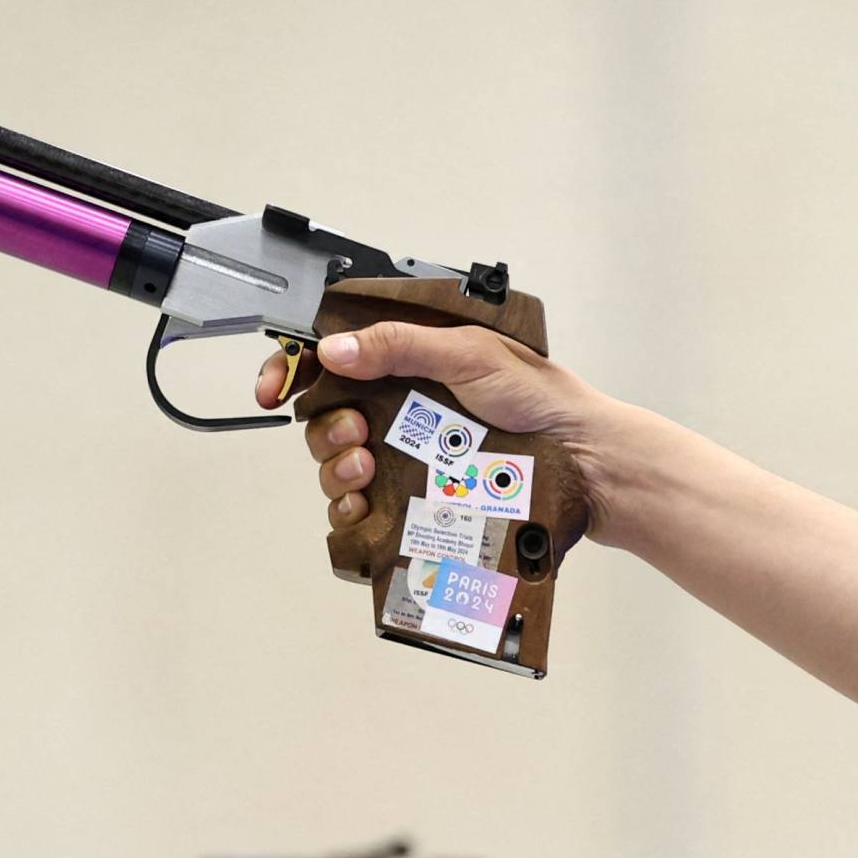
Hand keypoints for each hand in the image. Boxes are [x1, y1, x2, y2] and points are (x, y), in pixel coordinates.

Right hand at [253, 323, 630, 541]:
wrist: (583, 459)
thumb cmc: (540, 399)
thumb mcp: (469, 354)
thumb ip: (401, 345)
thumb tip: (335, 350)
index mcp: (406, 363)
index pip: (331, 361)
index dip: (292, 371)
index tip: (274, 389)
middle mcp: (400, 411)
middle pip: (325, 418)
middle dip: (324, 427)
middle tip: (354, 433)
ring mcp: (406, 459)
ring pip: (337, 468)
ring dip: (334, 468)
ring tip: (363, 469)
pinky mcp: (418, 502)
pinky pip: (362, 512)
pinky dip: (348, 510)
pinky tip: (360, 506)